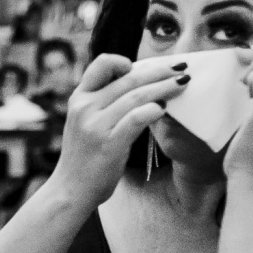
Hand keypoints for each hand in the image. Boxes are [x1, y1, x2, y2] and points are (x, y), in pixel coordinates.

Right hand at [51, 53, 190, 208]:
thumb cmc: (83, 157)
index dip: (124, 61)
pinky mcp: (109, 144)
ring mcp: (96, 126)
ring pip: (136, 96)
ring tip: (182, 84)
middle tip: (180, 69)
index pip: (102, 64)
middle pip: (129, 79)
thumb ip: (102, 104)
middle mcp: (85, 108)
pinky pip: (137, 118)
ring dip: (164, 88)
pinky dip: (154, 110)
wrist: (70, 191)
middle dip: (159, 71)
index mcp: (79, 99)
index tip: (142, 68)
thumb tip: (136, 85)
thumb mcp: (84, 123)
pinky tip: (164, 109)